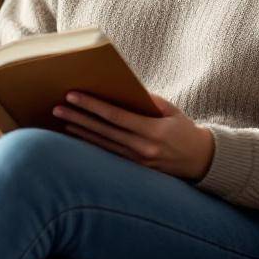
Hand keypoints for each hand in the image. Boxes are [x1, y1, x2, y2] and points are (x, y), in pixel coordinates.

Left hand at [52, 90, 214, 180]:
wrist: (201, 161)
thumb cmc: (185, 130)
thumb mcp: (171, 111)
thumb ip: (148, 100)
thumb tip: (123, 89)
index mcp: (153, 131)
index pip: (116, 116)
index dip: (93, 106)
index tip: (73, 96)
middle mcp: (143, 148)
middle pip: (103, 131)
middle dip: (79, 118)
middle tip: (57, 108)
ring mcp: (137, 161)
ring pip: (102, 144)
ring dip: (80, 132)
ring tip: (61, 121)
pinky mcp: (134, 169)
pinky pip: (108, 154)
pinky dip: (91, 144)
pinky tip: (77, 136)